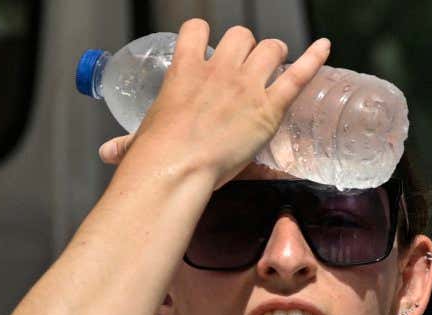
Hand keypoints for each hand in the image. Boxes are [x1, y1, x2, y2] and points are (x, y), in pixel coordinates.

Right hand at [102, 19, 329, 186]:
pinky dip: (314, 58)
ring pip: (270, 48)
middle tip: (245, 66)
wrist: (179, 168)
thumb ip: (127, 143)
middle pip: (240, 35)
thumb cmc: (157, 156)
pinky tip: (324, 47)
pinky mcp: (270, 107)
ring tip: (274, 64)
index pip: (196, 29)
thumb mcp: (140, 142)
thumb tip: (107, 154)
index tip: (206, 47)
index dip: (203, 36)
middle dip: (244, 47)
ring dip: (273, 53)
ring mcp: (247, 86)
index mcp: (186, 69)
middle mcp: (219, 69)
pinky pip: (298, 74)